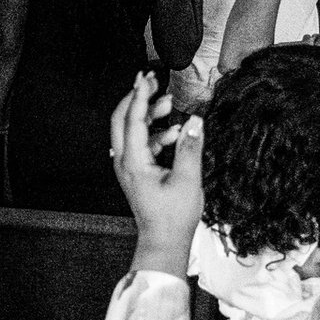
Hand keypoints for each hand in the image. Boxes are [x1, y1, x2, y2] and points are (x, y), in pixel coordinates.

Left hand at [110, 71, 202, 273]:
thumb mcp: (187, 180)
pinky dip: (156, 134)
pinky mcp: (137, 172)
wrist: (164, 242)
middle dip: (138, 99)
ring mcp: (129, 167)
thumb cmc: (173, 216)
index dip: (139, 95)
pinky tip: (175, 133)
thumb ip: (190, 148)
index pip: (132, 119)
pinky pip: (142, 145)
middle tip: (153, 83)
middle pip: (123, 120)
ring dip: (150, 117)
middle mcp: (124, 161)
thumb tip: (195, 121)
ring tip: (170, 106)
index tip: (146, 77)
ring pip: (133, 132)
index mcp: (132, 161)